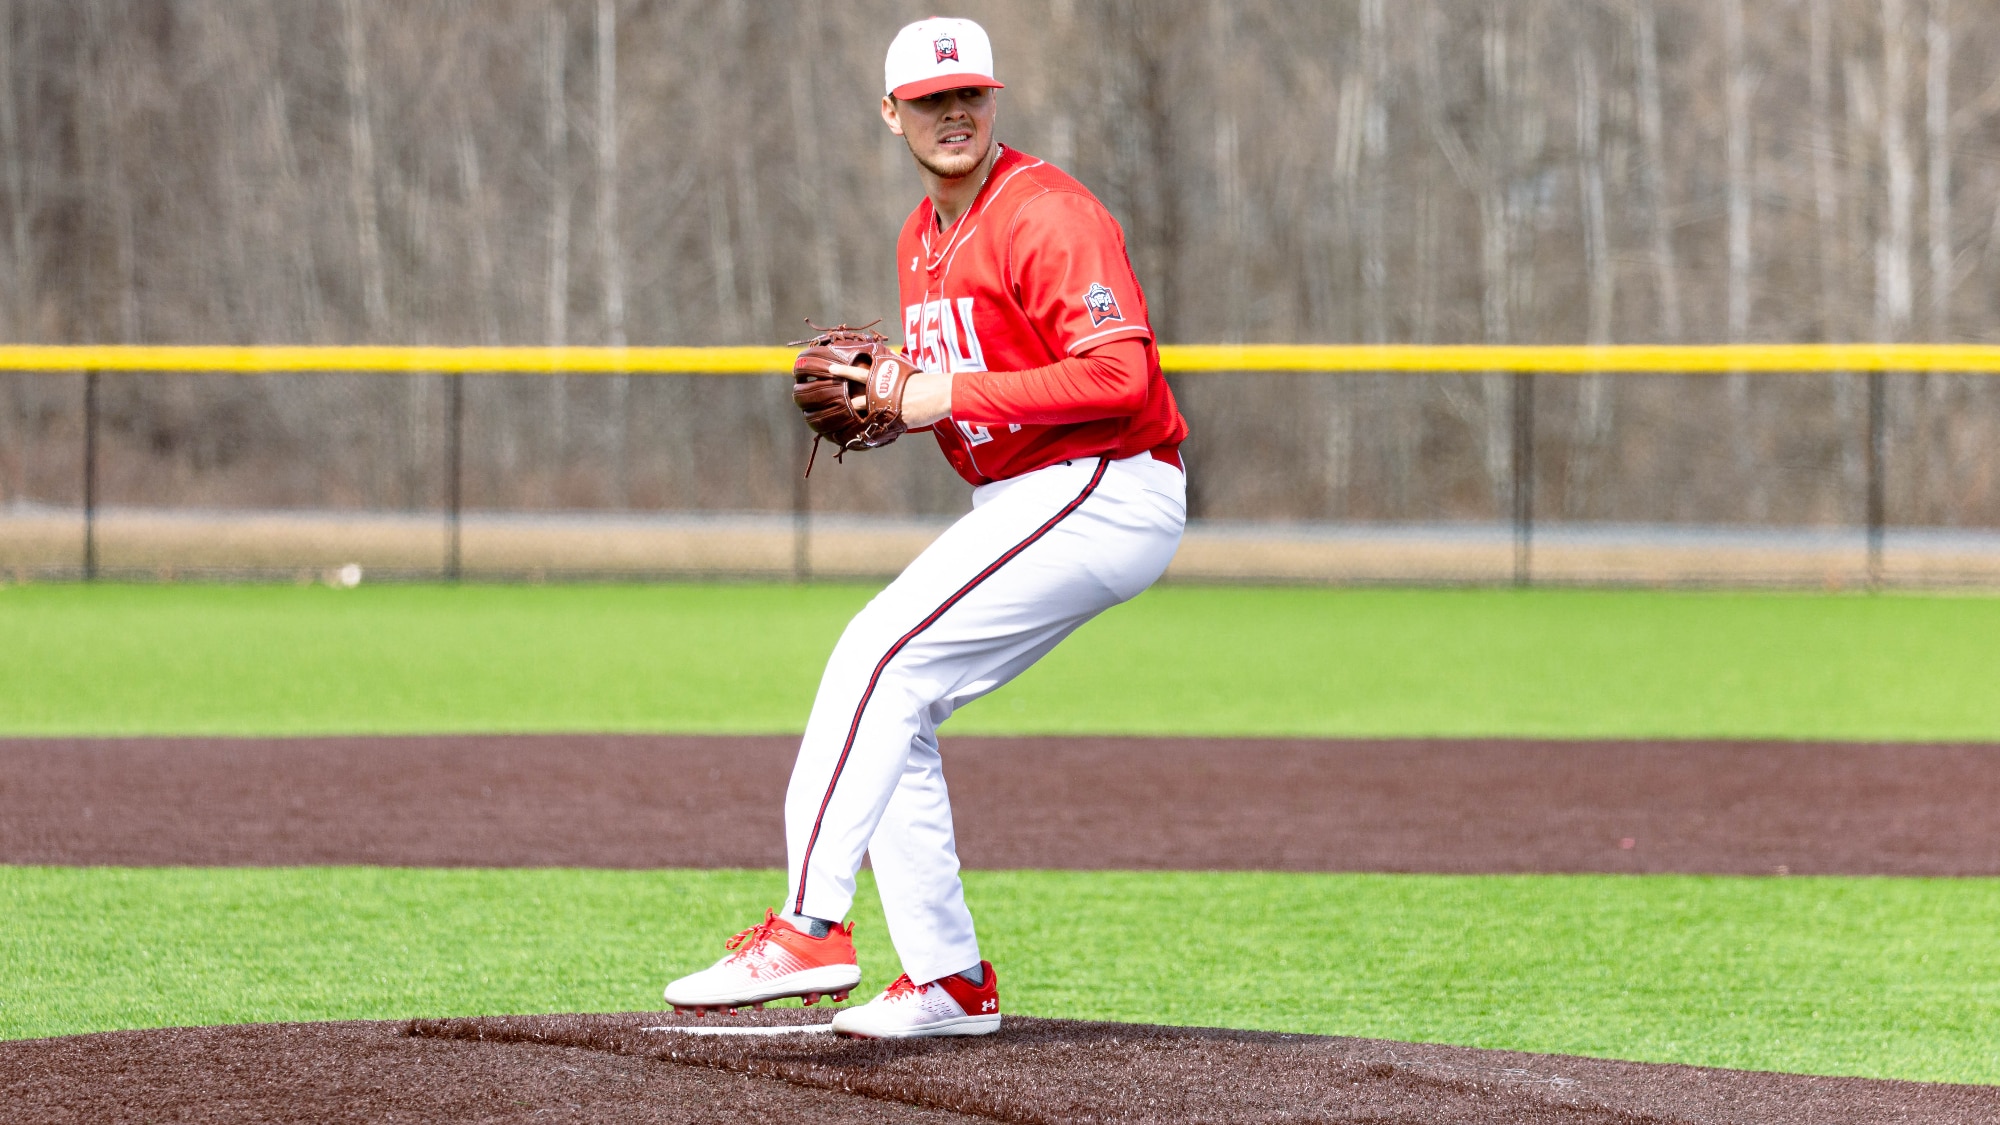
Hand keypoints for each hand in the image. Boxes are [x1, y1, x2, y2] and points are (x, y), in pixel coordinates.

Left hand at [832, 363, 950, 429]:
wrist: (939, 393)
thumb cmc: (924, 381)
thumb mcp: (904, 371)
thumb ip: (889, 373)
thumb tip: (882, 370)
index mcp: (882, 377)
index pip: (858, 373)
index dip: (843, 371)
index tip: (830, 369)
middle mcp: (880, 393)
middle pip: (856, 399)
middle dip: (843, 402)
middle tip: (828, 402)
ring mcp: (885, 409)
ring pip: (865, 415)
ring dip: (856, 418)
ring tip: (842, 422)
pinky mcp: (894, 422)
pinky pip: (879, 427)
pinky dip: (873, 430)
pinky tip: (863, 435)